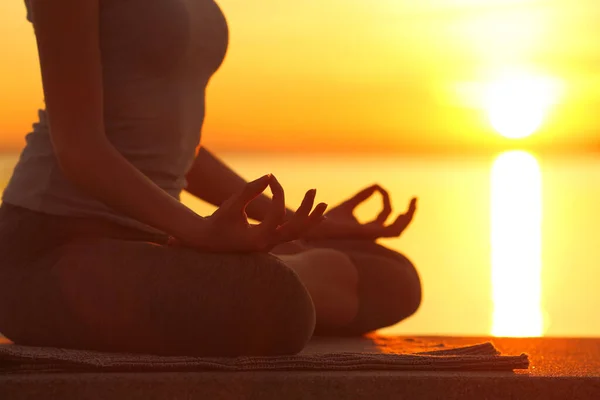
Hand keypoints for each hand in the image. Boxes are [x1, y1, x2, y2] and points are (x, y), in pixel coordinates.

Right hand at [174, 174, 327, 251]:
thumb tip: (269, 176)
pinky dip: (305, 225)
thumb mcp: (231, 205)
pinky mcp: (270, 241)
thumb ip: (250, 191)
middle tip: (314, 191)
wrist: (206, 241)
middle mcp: (268, 244)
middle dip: (307, 211)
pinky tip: (318, 217)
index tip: (271, 179)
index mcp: (258, 239)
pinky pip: (293, 234)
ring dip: (311, 219)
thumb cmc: (216, 222)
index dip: (278, 195)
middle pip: (295, 229)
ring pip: (297, 234)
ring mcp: (270, 245)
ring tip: (324, 205)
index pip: (277, 215)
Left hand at [302, 184, 416, 240]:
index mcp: (367, 228)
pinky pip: (392, 231)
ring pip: (398, 230)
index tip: (378, 187)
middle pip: (397, 226)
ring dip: (408, 217)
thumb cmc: (328, 219)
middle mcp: (372, 234)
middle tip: (414, 199)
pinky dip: (397, 219)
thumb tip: (376, 185)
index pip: (384, 215)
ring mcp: (372, 236)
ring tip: (413, 202)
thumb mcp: (348, 204)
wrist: (317, 226)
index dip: (385, 199)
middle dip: (408, 214)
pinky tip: (396, 206)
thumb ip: (362, 196)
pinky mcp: (370, 235)